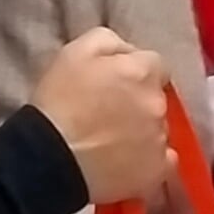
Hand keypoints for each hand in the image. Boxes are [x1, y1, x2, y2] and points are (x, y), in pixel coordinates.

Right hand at [28, 29, 172, 204]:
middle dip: (138, 100)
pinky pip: (164, 161)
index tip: (116, 83)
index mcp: (141, 72)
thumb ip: (110, 42)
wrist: (49, 158)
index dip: (135, 72)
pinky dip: (150, 160)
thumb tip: (129, 51)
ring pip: (158, 129)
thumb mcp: (75, 51)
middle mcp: (157, 104)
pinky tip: (128, 161)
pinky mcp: (157, 171)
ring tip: (110, 141)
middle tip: (108, 112)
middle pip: (156, 97)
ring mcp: (160, 140)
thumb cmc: (58, 101)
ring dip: (142, 130)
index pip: (155, 64)